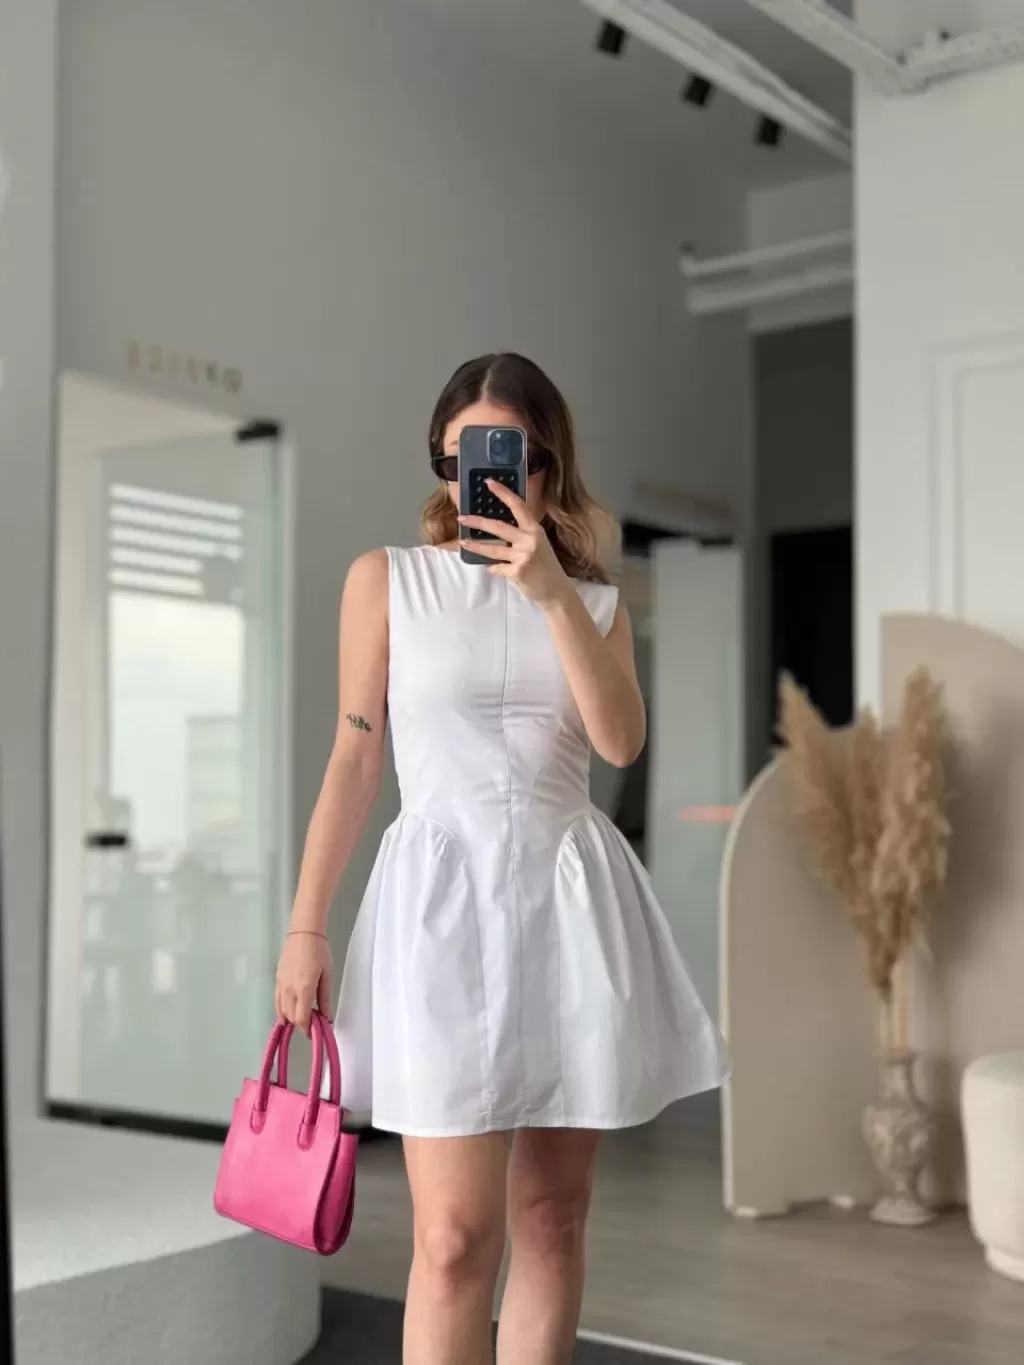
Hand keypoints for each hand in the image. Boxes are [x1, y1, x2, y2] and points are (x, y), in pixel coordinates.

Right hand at [275, 931, 332, 1036]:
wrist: (303, 932)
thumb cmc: (320, 951)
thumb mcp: (327, 974)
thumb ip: (325, 998)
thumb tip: (326, 1017)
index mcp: (304, 988)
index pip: (301, 1018)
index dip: (307, 1029)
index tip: (315, 1031)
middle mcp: (289, 989)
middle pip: (291, 1017)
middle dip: (301, 1023)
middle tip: (313, 1022)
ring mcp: (280, 984)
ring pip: (282, 1011)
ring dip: (292, 1018)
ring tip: (303, 1015)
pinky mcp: (277, 980)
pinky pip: (277, 1001)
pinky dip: (282, 1010)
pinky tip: (288, 1012)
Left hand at [458, 480, 571, 608]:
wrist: (557, 591)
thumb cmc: (546, 566)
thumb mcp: (538, 544)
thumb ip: (522, 535)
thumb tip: (497, 528)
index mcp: (535, 530)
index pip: (518, 506)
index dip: (503, 493)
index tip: (489, 483)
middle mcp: (530, 540)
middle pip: (499, 527)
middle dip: (478, 521)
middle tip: (462, 517)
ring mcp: (523, 556)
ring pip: (493, 549)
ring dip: (475, 546)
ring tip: (462, 542)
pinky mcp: (517, 572)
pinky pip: (497, 568)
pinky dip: (492, 568)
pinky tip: (492, 569)